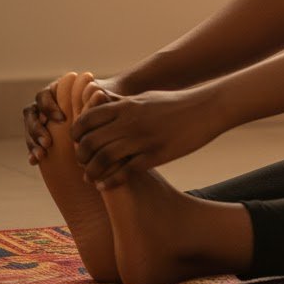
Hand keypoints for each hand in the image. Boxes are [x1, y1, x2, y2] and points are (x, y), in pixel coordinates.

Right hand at [23, 75, 122, 165]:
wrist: (105, 116)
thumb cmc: (105, 102)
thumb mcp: (102, 100)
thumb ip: (98, 99)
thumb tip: (98, 94)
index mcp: (55, 91)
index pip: (43, 96)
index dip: (48, 107)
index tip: (62, 118)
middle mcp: (45, 105)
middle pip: (31, 114)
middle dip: (37, 129)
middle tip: (48, 142)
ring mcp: (42, 120)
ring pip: (29, 129)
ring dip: (32, 142)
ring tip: (42, 154)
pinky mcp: (42, 136)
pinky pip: (32, 143)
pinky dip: (32, 152)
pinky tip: (35, 161)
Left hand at [71, 84, 219, 187]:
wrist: (207, 108)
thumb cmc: (175, 103)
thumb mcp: (145, 97)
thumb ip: (120, 102)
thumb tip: (98, 98)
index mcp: (126, 106)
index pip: (86, 120)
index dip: (76, 134)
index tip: (79, 142)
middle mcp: (130, 122)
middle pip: (89, 142)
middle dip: (81, 157)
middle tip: (83, 163)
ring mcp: (142, 139)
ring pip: (103, 160)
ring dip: (91, 172)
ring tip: (91, 178)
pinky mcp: (156, 155)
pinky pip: (124, 172)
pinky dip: (109, 182)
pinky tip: (105, 185)